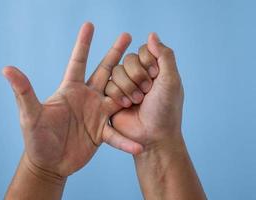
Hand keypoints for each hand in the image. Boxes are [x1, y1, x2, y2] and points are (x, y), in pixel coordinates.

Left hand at [3, 23, 142, 179]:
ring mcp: (96, 114)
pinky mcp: (101, 132)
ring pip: (118, 96)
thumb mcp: (30, 114)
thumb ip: (24, 92)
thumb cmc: (36, 138)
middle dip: (115, 54)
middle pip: (104, 71)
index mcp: (70, 90)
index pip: (78, 62)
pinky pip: (117, 134)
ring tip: (147, 80)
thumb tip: (7, 68)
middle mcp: (86, 98)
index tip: (89, 24)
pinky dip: (126, 140)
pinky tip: (138, 144)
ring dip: (131, 89)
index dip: (84, 43)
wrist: (48, 162)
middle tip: (127, 36)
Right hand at [106, 33, 183, 148]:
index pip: (144, 50)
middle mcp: (139, 76)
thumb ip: (164, 55)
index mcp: (154, 70)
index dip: (148, 62)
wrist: (152, 136)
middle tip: (147, 92)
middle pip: (129, 59)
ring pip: (116, 70)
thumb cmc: (166, 110)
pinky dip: (118, 94)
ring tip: (137, 101)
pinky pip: (108, 84)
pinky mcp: (112, 96)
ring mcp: (125, 86)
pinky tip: (126, 106)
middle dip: (138, 76)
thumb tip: (152, 34)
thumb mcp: (171, 80)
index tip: (156, 77)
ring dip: (128, 86)